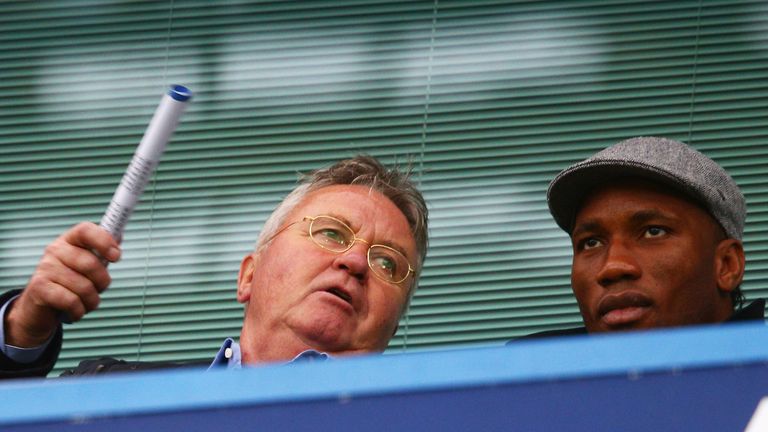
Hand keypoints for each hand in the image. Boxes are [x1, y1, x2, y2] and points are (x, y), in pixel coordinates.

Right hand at [4, 222, 120, 347]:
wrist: (39, 307)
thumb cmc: (69, 282)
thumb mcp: (85, 264)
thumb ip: (101, 251)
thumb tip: (119, 235)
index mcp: (69, 240)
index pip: (86, 230)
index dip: (104, 241)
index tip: (116, 257)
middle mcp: (55, 250)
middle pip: (91, 264)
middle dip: (102, 283)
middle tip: (98, 289)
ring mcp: (45, 268)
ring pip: (84, 287)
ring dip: (92, 301)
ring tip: (86, 303)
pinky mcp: (39, 288)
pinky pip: (71, 302)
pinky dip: (79, 311)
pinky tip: (75, 311)